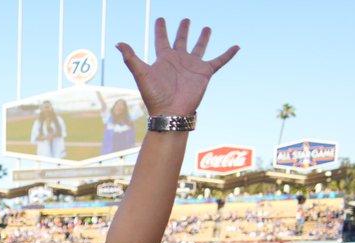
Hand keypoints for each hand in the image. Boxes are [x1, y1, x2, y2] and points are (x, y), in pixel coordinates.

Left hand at [117, 17, 238, 116]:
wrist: (170, 112)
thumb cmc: (154, 96)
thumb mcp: (141, 74)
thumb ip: (131, 58)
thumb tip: (118, 43)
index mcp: (164, 59)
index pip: (162, 39)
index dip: (161, 29)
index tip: (161, 19)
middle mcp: (179, 60)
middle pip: (181, 40)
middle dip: (183, 30)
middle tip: (186, 20)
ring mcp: (192, 66)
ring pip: (199, 47)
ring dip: (203, 38)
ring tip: (207, 28)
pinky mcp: (204, 73)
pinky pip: (219, 61)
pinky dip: (228, 54)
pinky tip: (236, 47)